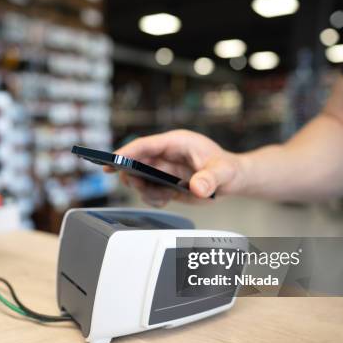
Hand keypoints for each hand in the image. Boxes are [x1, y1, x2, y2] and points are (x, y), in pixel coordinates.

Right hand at [105, 130, 246, 206]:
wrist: (232, 179)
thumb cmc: (227, 168)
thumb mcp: (222, 172)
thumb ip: (210, 179)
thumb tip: (198, 188)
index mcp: (175, 142)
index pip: (144, 145)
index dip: (125, 153)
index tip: (111, 162)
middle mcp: (165, 155)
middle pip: (135, 163)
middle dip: (134, 177)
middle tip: (141, 186)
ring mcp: (163, 170)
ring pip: (140, 181)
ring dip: (147, 191)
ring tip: (166, 195)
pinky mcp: (164, 183)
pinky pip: (149, 193)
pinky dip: (154, 199)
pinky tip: (168, 199)